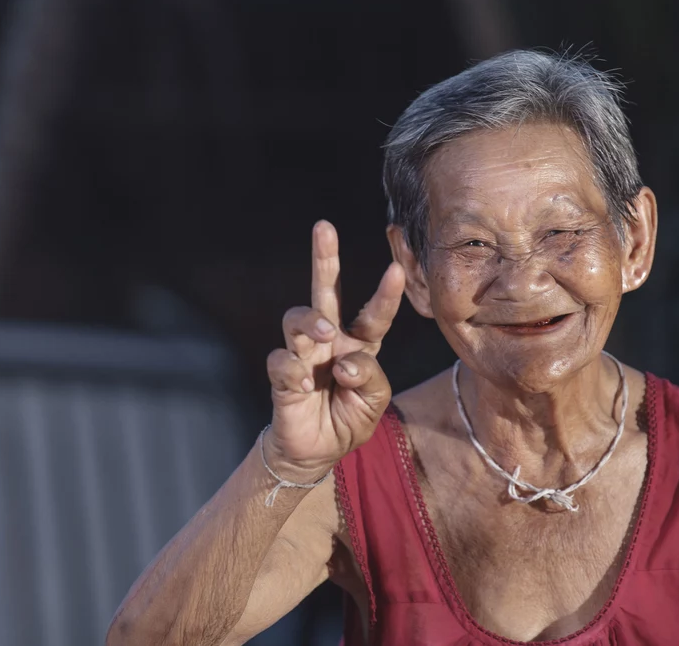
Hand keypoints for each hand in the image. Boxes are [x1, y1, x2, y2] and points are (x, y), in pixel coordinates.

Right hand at [265, 220, 405, 479]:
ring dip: (312, 322)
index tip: (397, 269)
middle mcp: (331, 340)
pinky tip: (305, 387)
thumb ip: (369, 378)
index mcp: (360, 343)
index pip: (374, 314)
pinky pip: (282, 361)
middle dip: (324, 258)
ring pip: (298, 318)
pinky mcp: (282, 375)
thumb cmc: (350, 418)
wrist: (317, 451)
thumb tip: (343, 363)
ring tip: (325, 336)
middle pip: (325, 291)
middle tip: (324, 227)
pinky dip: (293, 371)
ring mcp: (304, 354)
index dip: (386, 293)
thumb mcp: (375, 401)